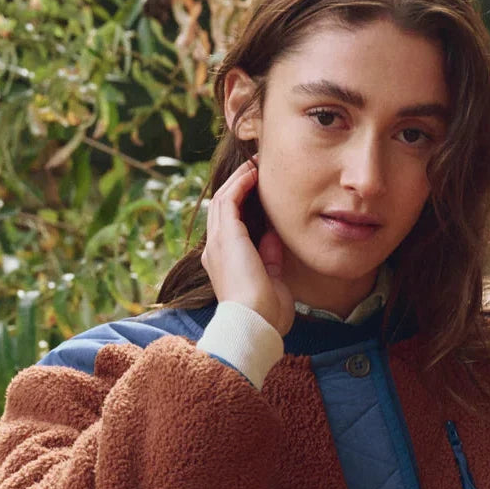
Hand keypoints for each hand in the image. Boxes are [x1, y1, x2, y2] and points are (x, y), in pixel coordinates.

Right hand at [200, 158, 294, 336]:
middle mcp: (215, 251)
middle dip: (238, 187)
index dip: (243, 208)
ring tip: (255, 166)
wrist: (255, 323)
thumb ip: (270, 257)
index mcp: (224, 264)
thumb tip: (274, 235)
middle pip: (223, 209)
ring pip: (223, 200)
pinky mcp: (225, 235)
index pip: (230, 228)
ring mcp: (217, 242)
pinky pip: (229, 199)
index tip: (260, 193)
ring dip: (239, 180)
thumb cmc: (266, 313)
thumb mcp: (272, 279)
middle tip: (256, 170)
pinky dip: (241, 184)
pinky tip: (254, 173)